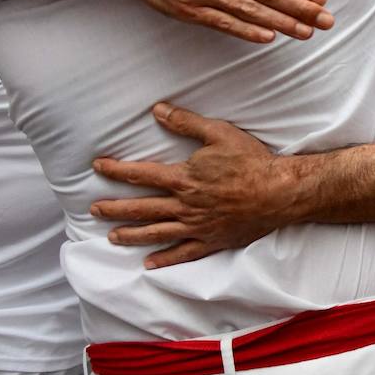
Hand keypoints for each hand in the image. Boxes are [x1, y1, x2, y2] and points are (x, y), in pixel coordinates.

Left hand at [90, 102, 300, 268]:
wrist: (280, 191)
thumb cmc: (251, 161)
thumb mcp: (219, 133)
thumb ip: (186, 122)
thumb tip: (158, 110)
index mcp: (184, 178)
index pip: (141, 174)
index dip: (116, 170)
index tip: (98, 167)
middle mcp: (185, 206)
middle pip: (141, 208)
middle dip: (115, 208)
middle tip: (94, 210)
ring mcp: (197, 226)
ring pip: (156, 233)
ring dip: (131, 235)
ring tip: (112, 237)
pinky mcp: (212, 241)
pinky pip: (183, 253)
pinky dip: (165, 259)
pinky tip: (149, 264)